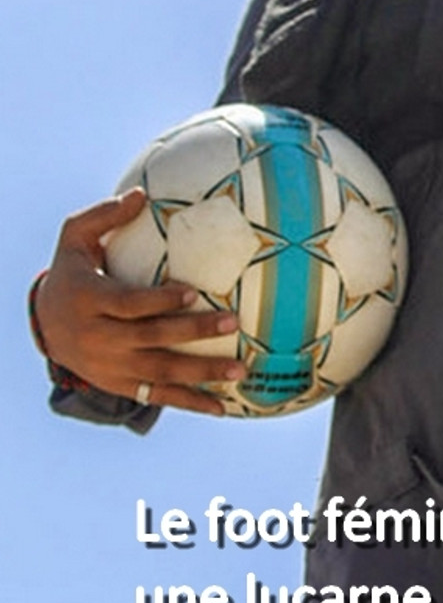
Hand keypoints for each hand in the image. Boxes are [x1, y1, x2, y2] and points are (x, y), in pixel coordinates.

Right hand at [35, 188, 245, 414]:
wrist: (43, 323)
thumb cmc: (71, 270)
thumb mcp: (75, 237)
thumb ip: (105, 216)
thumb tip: (139, 194)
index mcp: (89, 301)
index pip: (129, 305)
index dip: (160, 300)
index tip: (193, 292)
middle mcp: (98, 339)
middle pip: (150, 339)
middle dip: (192, 333)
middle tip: (232, 322)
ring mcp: (109, 367)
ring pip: (158, 374)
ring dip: (200, 373)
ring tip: (239, 368)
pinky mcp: (119, 385)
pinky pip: (157, 398)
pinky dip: (189, 403)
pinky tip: (220, 407)